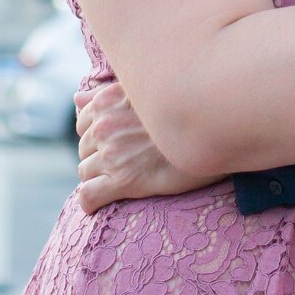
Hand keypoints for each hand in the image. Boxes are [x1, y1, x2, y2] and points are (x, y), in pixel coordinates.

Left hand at [74, 79, 221, 212]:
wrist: (218, 130)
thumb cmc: (187, 109)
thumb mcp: (145, 93)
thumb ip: (107, 94)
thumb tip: (76, 98)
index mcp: (109, 100)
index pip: (83, 123)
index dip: (97, 134)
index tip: (117, 141)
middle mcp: (106, 125)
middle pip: (84, 148)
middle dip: (98, 155)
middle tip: (125, 161)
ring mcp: (112, 154)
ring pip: (85, 171)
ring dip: (98, 176)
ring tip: (122, 178)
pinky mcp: (123, 181)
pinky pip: (88, 196)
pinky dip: (90, 201)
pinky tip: (100, 201)